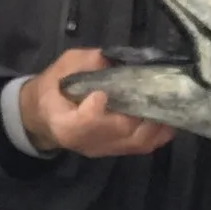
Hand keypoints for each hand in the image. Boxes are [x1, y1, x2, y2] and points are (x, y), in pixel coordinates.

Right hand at [25, 48, 173, 157]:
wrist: (43, 117)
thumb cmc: (53, 88)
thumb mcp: (64, 66)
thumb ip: (87, 62)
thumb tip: (114, 59)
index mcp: (64, 122)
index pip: (84, 124)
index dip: (95, 112)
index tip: (101, 93)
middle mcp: (87, 142)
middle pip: (121, 132)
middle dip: (142, 110)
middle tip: (158, 90)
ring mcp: (104, 149)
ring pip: (138, 142)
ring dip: (157, 122)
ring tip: (167, 101)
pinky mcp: (116, 151)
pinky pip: (144, 146)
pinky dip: (160, 132)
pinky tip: (167, 114)